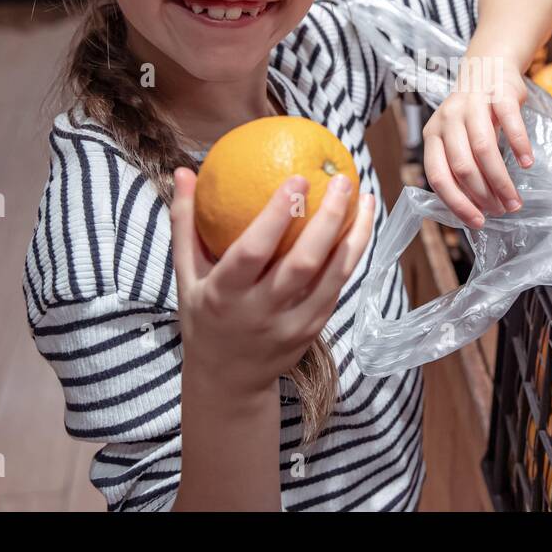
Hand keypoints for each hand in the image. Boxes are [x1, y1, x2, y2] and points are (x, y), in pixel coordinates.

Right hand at [169, 168, 375, 404]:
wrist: (228, 381)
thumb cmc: (205, 315)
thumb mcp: (186, 274)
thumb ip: (185, 223)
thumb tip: (186, 170)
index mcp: (224, 294)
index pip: (252, 251)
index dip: (276, 216)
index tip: (298, 178)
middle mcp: (259, 312)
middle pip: (302, 263)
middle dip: (328, 220)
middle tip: (342, 180)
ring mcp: (291, 325)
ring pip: (333, 277)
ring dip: (354, 236)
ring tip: (366, 199)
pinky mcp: (313, 331)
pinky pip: (338, 288)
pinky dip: (353, 256)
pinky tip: (361, 227)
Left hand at [422, 59, 533, 228]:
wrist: (489, 66)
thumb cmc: (474, 114)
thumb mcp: (457, 138)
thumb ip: (459, 167)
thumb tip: (472, 209)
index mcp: (432, 134)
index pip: (438, 176)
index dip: (457, 203)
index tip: (477, 222)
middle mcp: (447, 119)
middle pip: (462, 166)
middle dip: (484, 196)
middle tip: (502, 210)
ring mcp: (472, 104)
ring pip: (484, 150)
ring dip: (501, 180)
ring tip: (515, 199)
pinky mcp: (498, 93)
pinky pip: (510, 122)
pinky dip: (519, 146)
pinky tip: (527, 164)